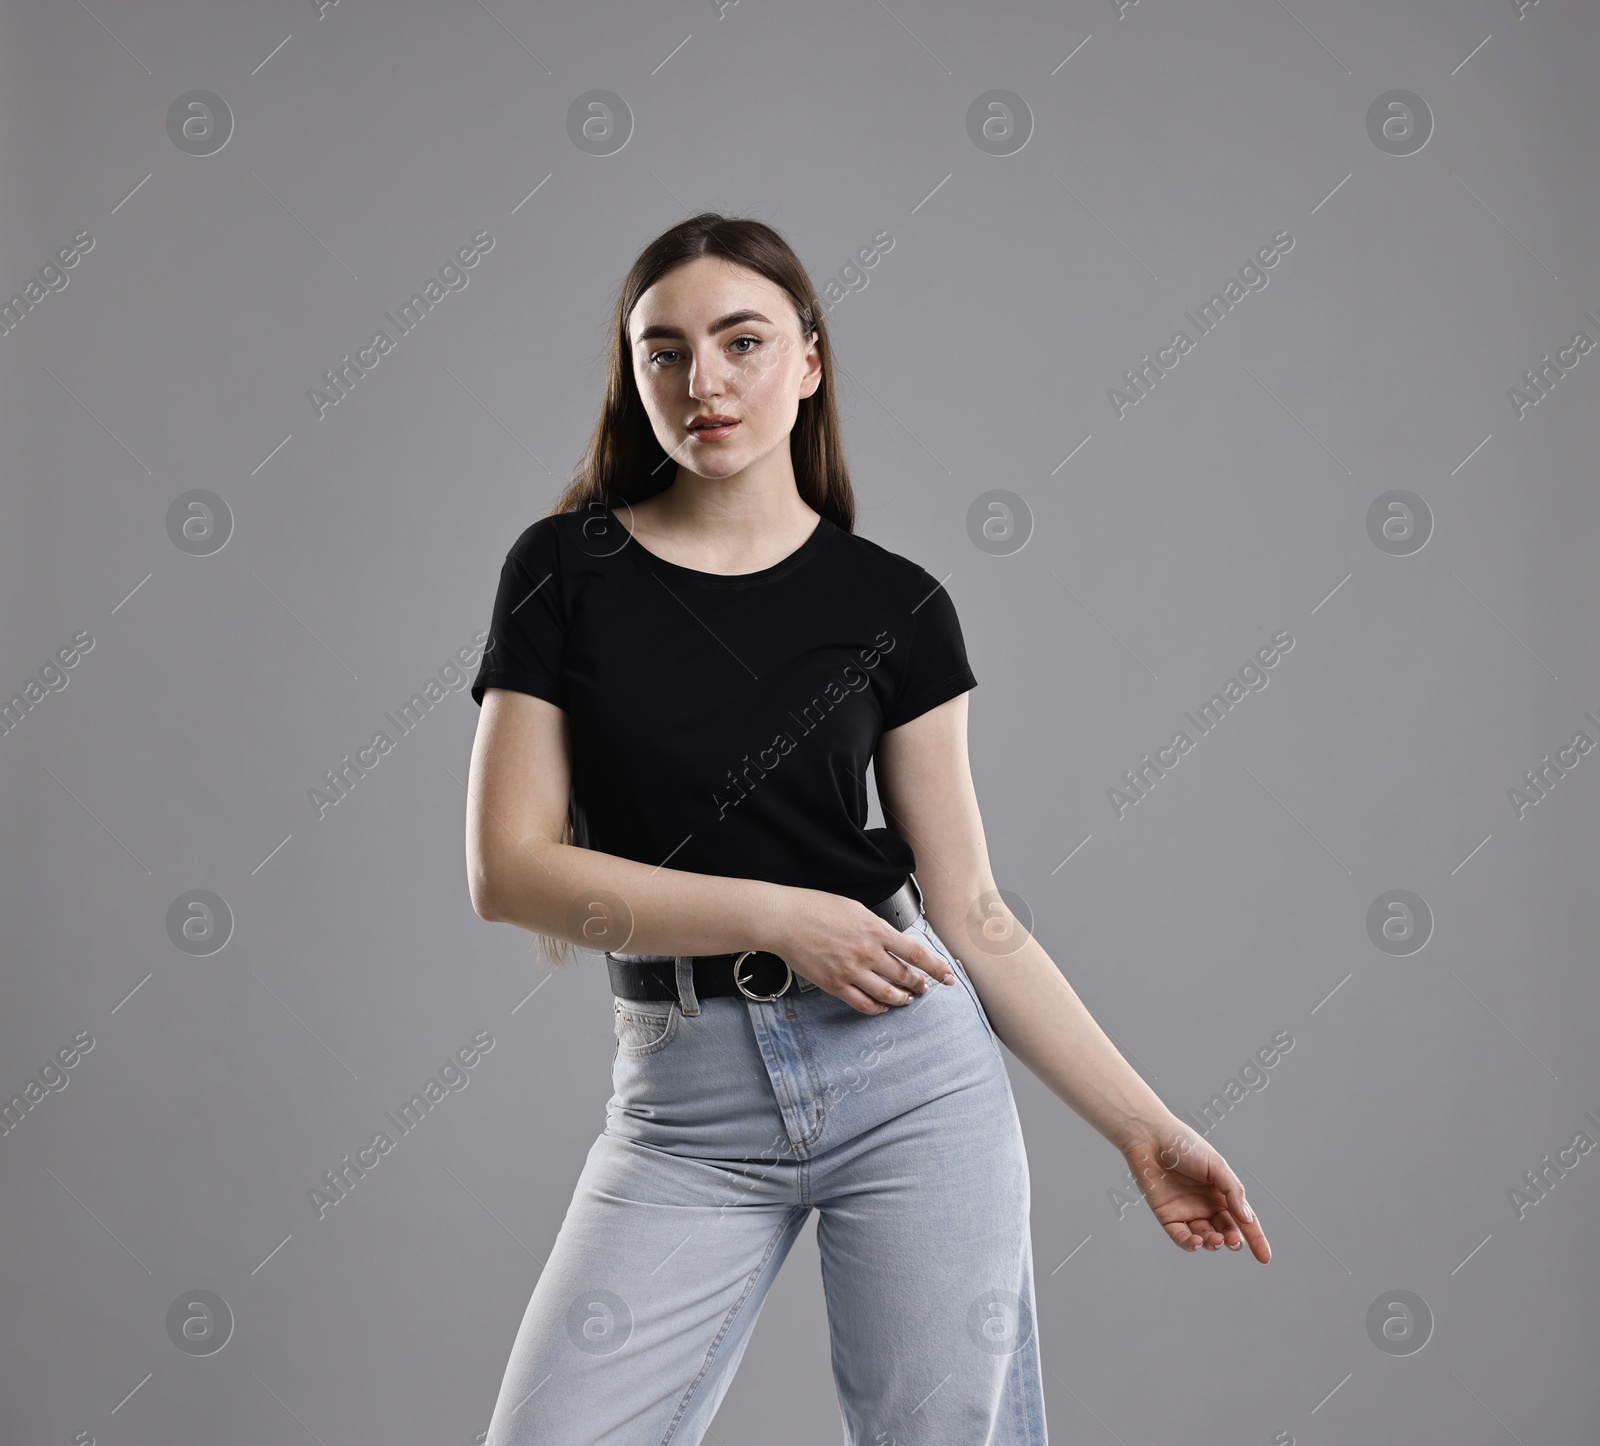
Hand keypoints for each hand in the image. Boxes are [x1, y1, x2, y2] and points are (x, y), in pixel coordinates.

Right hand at [765, 888, 956, 1013]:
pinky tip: (881, 1006)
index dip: (937, 968)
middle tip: (926, 988)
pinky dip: (877, 1008)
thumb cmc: (816, 908)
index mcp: (876, 930)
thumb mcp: (856, 909)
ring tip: (906, 999)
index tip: (948, 976)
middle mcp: (868, 953)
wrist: (786, 920)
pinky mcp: (835, 985)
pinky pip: (863, 1004)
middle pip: (906, 976)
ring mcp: (852, 971)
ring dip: (901, 999)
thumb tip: (892, 941)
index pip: (917, 953)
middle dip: (920, 985)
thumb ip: (877, 927)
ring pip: (888, 994)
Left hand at [1120, 1116, 1271, 1262]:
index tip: (1265, 1258)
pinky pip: (1180, 1237)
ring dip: (1213, 1243)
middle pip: (1226, 1231)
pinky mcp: (1167, 1216)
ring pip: (1205, 1238)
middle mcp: (1206, 1204)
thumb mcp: (1216, 1165)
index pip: (1243, 1219)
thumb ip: (1233, 1191)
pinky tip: (1197, 1242)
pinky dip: (1190, 1244)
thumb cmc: (1185, 1145)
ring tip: (1216, 1239)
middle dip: (1233, 1240)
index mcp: (1222, 1192)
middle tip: (1234, 1242)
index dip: (1256, 1239)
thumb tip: (1247, 1219)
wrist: (1151, 1137)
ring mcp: (1187, 1211)